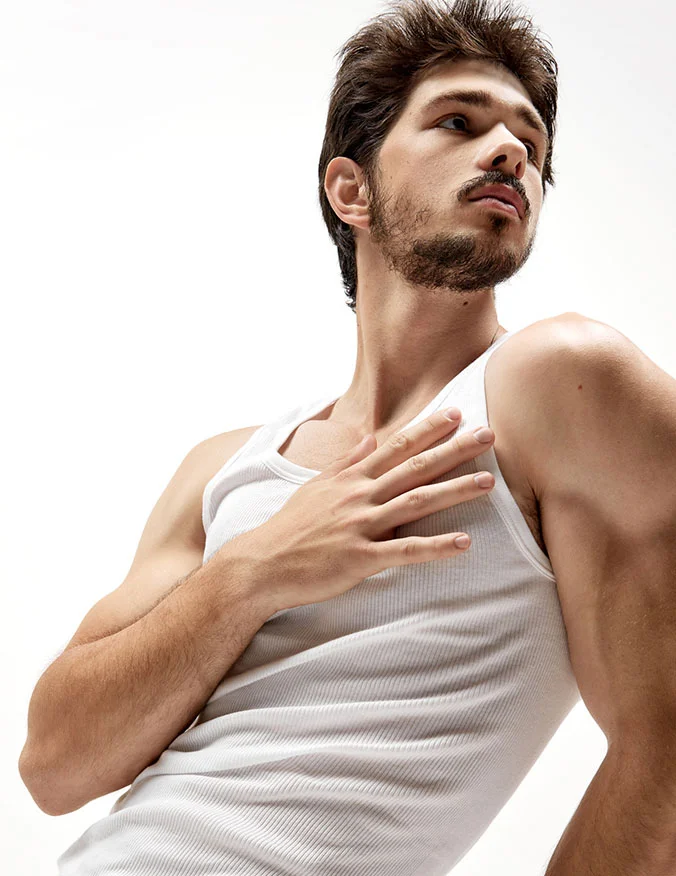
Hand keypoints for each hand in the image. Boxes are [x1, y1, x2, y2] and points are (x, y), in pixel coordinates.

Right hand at [232, 408, 494, 611]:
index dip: (428, 429)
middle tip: (489, 434)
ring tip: (488, 482)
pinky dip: (436, 546)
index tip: (457, 413)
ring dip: (455, 491)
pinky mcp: (360, 558)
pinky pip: (405, 550)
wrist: (261, 563)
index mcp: (351, 478)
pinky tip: (464, 543)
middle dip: (454, 449)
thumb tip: (369, 438)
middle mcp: (359, 495)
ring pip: (416, 502)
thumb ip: (347, 462)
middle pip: (415, 467)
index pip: (396, 446)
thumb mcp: (317, 487)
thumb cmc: (291, 526)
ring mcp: (360, 526)